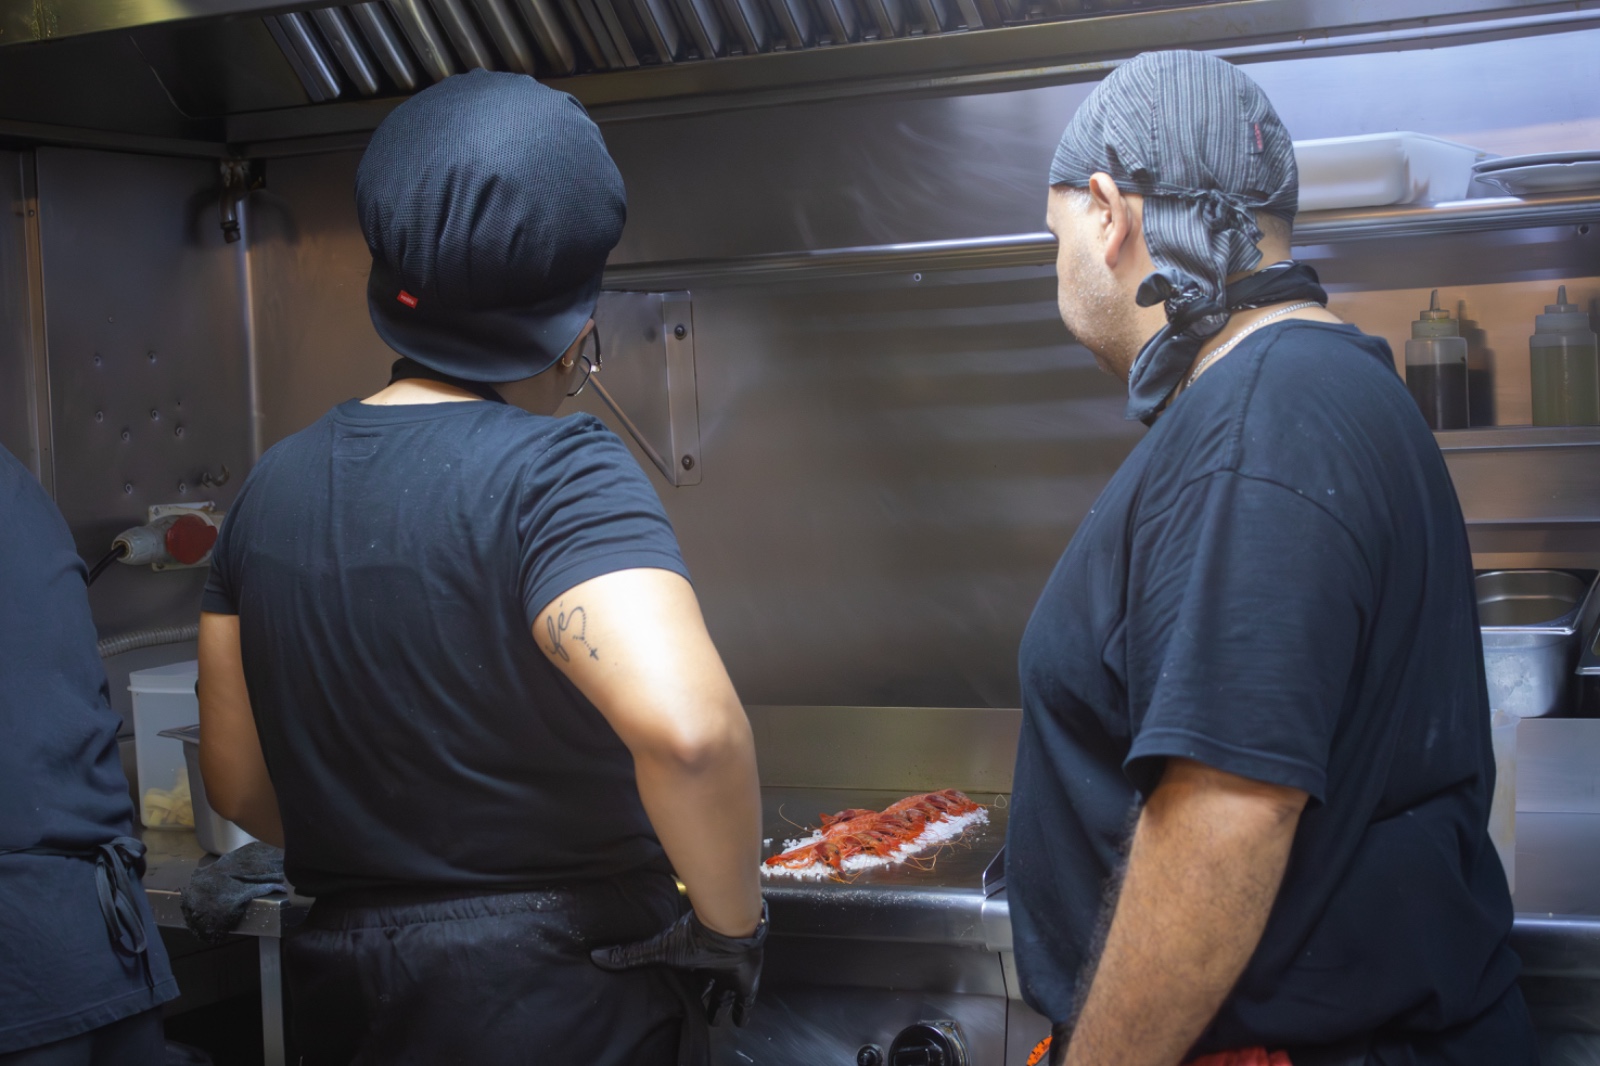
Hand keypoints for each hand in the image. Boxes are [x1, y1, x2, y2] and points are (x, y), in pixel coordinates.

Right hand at [591, 902, 767, 1025]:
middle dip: (701, 996)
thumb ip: (631, 955)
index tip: (675, 994)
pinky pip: (744, 1004)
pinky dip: (741, 1014)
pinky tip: (740, 1023)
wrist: (730, 930)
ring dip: (720, 1007)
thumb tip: (596, 956)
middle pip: (705, 986)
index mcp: (692, 959)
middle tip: (696, 1011)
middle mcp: (711, 967)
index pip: (685, 976)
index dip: (682, 985)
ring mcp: (729, 976)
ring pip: (723, 996)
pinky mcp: (745, 985)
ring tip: (714, 1020)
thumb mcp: (658, 950)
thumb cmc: (694, 937)